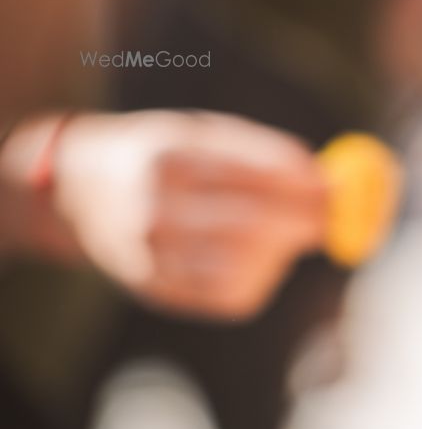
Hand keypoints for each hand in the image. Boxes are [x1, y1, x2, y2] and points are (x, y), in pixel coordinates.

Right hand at [50, 110, 327, 317]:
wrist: (78, 193)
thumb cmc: (158, 155)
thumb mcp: (198, 133)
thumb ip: (260, 153)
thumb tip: (326, 178)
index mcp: (166, 158)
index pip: (249, 175)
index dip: (301, 184)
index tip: (337, 186)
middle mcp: (154, 209)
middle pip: (252, 225)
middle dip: (303, 221)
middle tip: (333, 218)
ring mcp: (152, 256)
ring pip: (245, 265)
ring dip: (281, 250)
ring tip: (281, 232)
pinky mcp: (159, 290)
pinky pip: (230, 295)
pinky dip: (259, 277)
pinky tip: (256, 257)